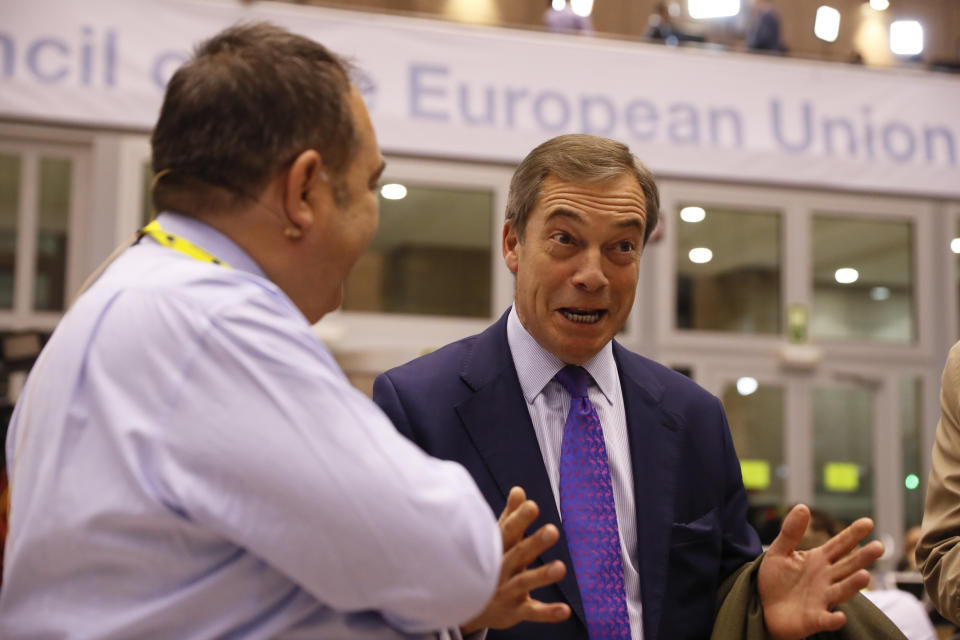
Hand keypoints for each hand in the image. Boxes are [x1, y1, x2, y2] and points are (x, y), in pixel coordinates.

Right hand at [461, 487, 570, 633]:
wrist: (467, 607)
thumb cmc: (487, 565)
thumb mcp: (497, 542)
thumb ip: (510, 518)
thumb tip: (519, 490)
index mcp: (497, 549)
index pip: (507, 532)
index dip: (519, 519)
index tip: (532, 505)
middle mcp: (500, 569)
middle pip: (517, 554)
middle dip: (534, 543)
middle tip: (553, 530)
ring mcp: (507, 591)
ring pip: (524, 582)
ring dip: (542, 575)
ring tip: (561, 568)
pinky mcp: (515, 611)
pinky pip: (533, 612)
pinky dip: (548, 613)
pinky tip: (566, 610)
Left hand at [757, 504, 883, 639]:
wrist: (762, 607)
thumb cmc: (774, 579)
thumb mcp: (779, 552)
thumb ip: (790, 531)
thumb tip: (803, 506)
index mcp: (819, 560)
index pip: (839, 545)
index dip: (852, 534)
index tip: (868, 522)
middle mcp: (826, 579)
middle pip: (848, 566)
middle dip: (863, 557)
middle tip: (879, 547)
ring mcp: (822, 599)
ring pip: (841, 591)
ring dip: (853, 585)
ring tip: (865, 575)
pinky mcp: (813, 619)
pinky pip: (825, 620)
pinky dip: (832, 620)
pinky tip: (839, 617)